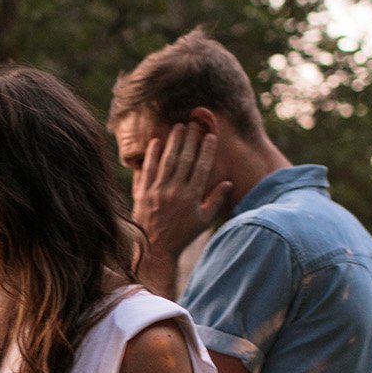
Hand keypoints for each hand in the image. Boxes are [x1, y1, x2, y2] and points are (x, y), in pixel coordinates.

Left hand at [132, 123, 231, 262]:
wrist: (155, 248)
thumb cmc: (182, 235)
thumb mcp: (204, 221)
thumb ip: (215, 200)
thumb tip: (228, 182)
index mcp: (192, 197)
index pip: (202, 167)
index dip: (207, 150)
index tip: (211, 136)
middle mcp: (175, 191)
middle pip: (185, 159)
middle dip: (191, 139)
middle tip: (194, 124)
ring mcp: (158, 191)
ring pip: (167, 160)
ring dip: (173, 142)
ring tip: (178, 126)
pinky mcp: (143, 193)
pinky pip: (148, 169)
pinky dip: (152, 155)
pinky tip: (156, 141)